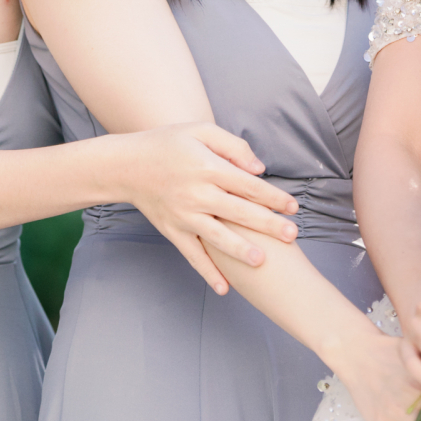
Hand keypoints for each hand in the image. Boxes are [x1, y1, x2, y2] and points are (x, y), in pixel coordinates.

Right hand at [121, 122, 300, 293]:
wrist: (126, 165)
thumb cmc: (168, 143)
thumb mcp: (201, 131)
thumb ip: (233, 146)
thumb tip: (259, 169)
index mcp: (207, 167)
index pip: (248, 185)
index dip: (273, 196)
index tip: (293, 207)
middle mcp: (196, 193)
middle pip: (239, 212)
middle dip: (267, 224)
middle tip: (292, 235)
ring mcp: (183, 215)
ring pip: (217, 237)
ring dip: (240, 250)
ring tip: (262, 262)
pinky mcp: (172, 230)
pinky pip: (192, 255)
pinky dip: (208, 272)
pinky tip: (224, 289)